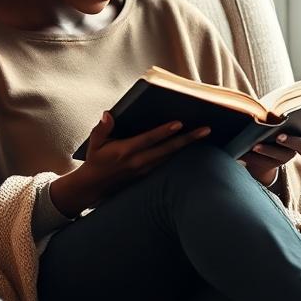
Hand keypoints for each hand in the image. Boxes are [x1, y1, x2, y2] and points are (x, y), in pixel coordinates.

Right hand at [75, 111, 211, 206]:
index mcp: (125, 152)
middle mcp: (138, 162)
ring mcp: (145, 170)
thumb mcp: (94, 143)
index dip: (164, 132)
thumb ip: (102, 128)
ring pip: (171, 157)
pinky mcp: (148, 175)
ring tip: (204, 134)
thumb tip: (108, 114)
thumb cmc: (95, 160)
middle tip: (206, 129)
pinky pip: (167, 163)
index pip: (148, 140)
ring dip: (188, 146)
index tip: (179, 123)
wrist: (94, 187)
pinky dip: (179, 154)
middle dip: (187, 139)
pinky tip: (191, 146)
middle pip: (167, 150)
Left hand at [239, 118, 300, 184]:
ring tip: (254, 146)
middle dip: (292, 141)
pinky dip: (253, 159)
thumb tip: (267, 110)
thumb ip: (275, 115)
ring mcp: (289, 160)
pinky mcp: (273, 169)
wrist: (257, 157)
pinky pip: (265, 165)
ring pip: (284, 157)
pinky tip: (242, 154)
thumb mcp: (272, 119)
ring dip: (269, 151)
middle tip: (279, 137)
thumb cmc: (267, 127)